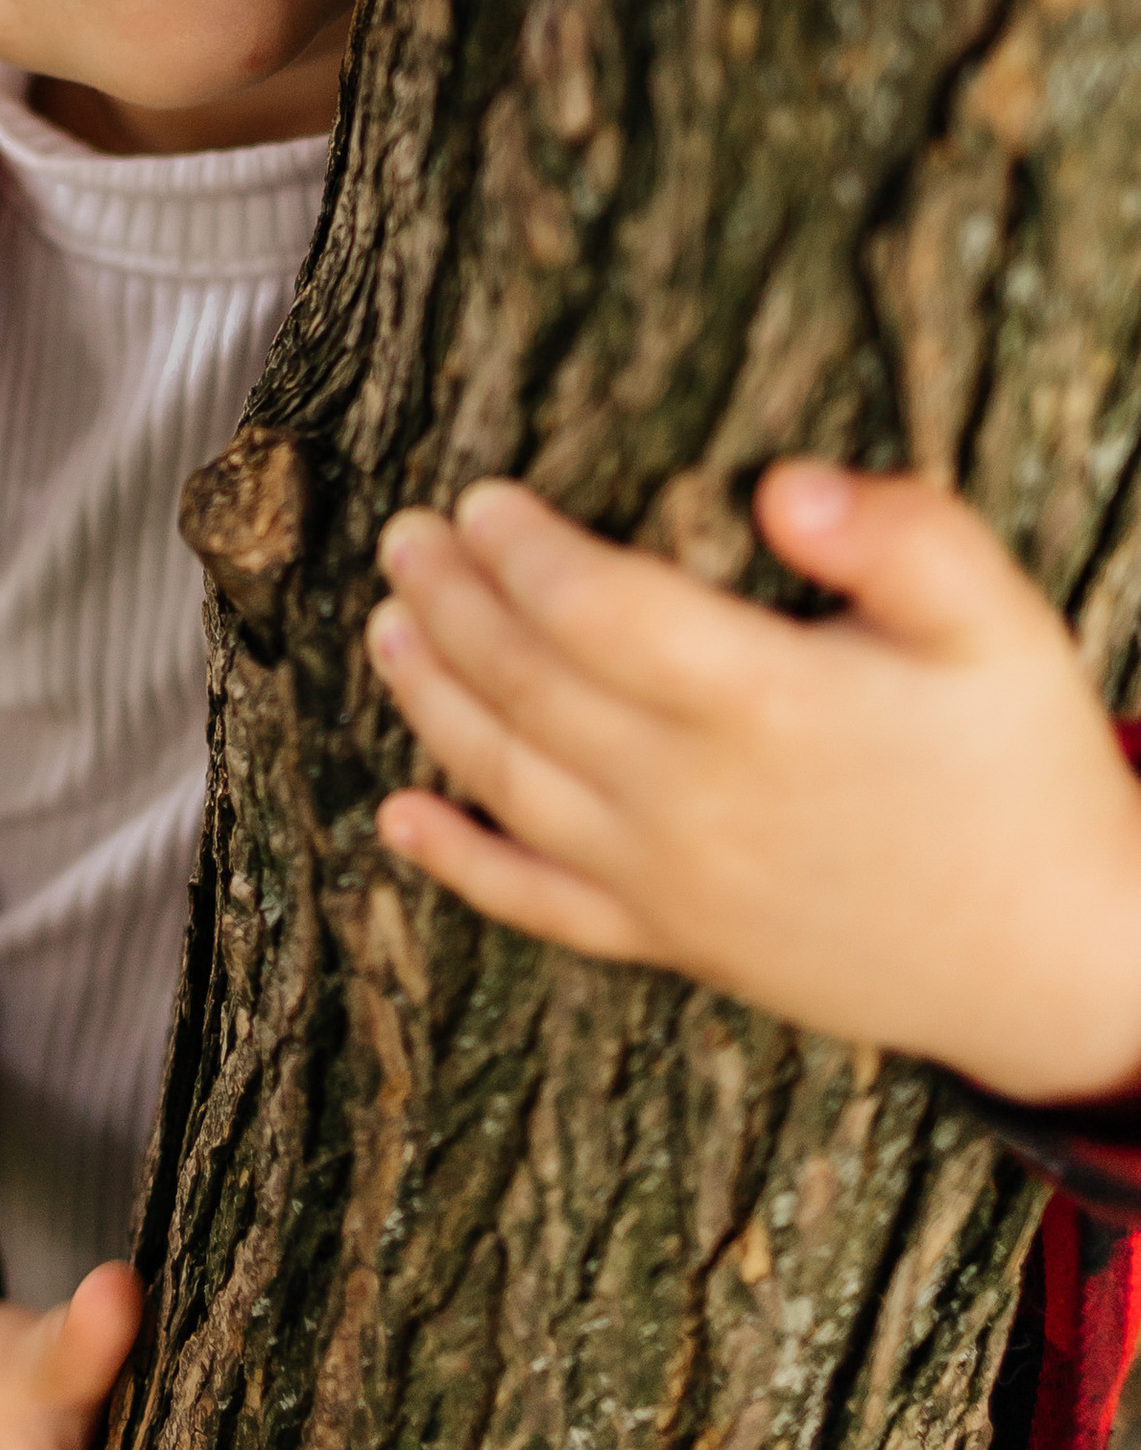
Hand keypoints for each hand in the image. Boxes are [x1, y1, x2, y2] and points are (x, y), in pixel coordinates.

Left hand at [364, 462, 1140, 1107]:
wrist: (1065, 964)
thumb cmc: (1027, 773)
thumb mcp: (999, 626)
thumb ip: (902, 535)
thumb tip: (782, 485)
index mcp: (768, 704)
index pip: (595, 608)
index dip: (521, 549)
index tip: (481, 497)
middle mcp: (696, 798)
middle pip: (529, 685)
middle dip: (452, 601)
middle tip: (404, 536)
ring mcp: (673, 882)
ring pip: (509, 782)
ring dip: (431, 701)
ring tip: (385, 627)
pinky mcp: (676, 944)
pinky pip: (538, 907)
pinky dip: (457, 863)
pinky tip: (398, 819)